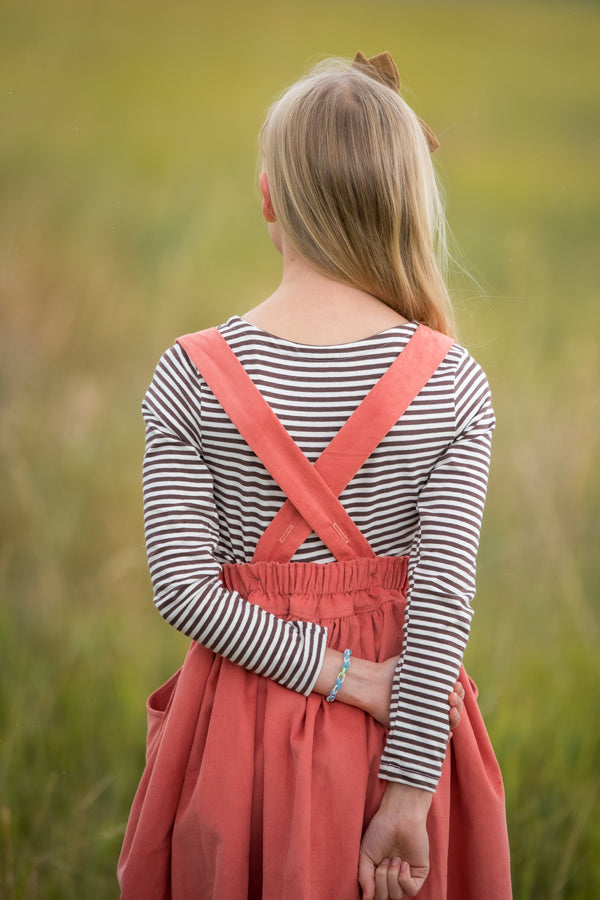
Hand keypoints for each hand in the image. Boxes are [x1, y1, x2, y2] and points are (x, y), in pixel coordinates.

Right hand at [358, 783, 430, 899]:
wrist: (398, 816)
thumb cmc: (380, 830)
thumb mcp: (365, 854)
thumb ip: (364, 878)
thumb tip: (366, 899)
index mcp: (378, 875)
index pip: (374, 895)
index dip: (371, 889)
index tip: (370, 869)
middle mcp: (392, 878)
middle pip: (384, 898)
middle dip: (381, 881)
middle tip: (384, 860)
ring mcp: (406, 877)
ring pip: (396, 896)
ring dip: (391, 877)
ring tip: (393, 859)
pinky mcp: (419, 873)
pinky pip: (411, 890)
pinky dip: (404, 879)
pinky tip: (403, 863)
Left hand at [365, 659, 464, 731]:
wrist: (372, 684)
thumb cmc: (392, 671)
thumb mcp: (413, 662)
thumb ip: (429, 658)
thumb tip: (444, 646)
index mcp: (435, 692)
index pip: (456, 695)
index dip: (460, 692)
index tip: (456, 685)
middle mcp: (432, 706)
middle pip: (455, 710)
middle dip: (458, 704)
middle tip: (451, 696)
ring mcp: (425, 718)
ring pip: (448, 723)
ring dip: (454, 718)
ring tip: (449, 710)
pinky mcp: (415, 729)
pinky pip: (433, 737)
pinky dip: (443, 736)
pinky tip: (446, 732)